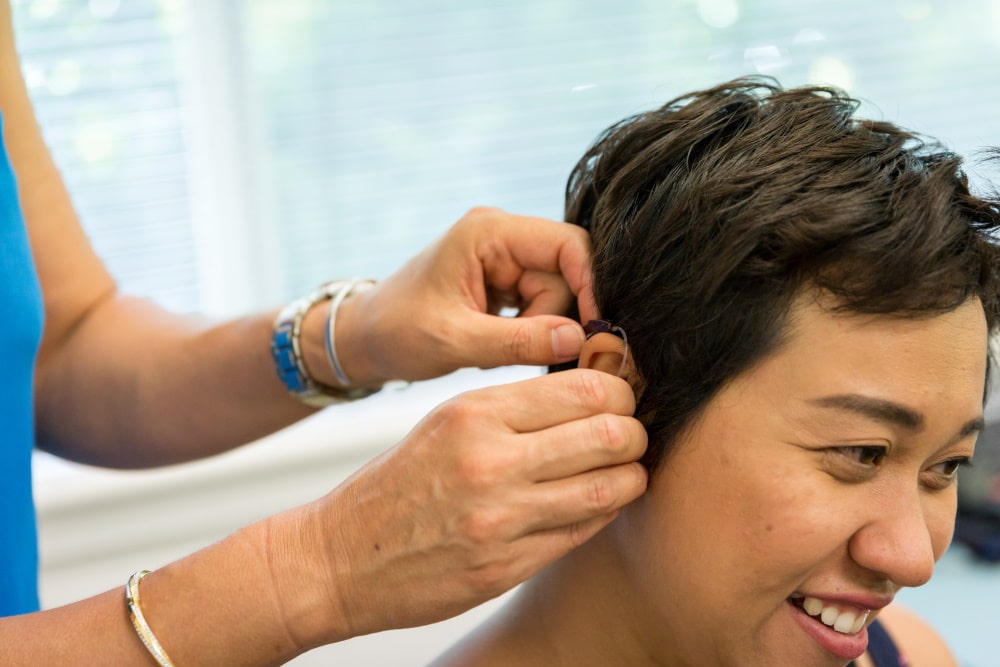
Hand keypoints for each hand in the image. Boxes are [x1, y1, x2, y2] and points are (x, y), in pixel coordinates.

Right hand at [297, 369, 646, 639]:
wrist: (341, 557)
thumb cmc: (399, 483)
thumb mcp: (447, 422)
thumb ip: (516, 409)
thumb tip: (593, 394)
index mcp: (475, 413)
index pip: (584, 388)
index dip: (619, 391)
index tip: (621, 398)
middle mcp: (491, 461)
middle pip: (607, 433)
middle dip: (635, 432)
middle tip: (633, 435)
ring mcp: (500, 519)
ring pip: (607, 487)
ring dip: (630, 477)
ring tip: (628, 471)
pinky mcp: (504, 567)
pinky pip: (581, 532)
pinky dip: (602, 514)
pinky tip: (601, 503)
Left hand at [338, 207, 597, 384]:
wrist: (365, 339)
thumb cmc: (397, 332)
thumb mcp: (455, 341)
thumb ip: (518, 341)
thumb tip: (578, 341)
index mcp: (489, 232)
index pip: (568, 245)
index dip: (591, 285)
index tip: (594, 332)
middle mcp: (503, 236)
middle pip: (567, 274)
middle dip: (555, 318)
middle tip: (520, 353)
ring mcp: (505, 258)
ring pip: (558, 294)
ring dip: (539, 330)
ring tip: (495, 351)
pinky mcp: (505, 280)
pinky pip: (542, 304)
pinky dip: (530, 331)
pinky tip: (498, 346)